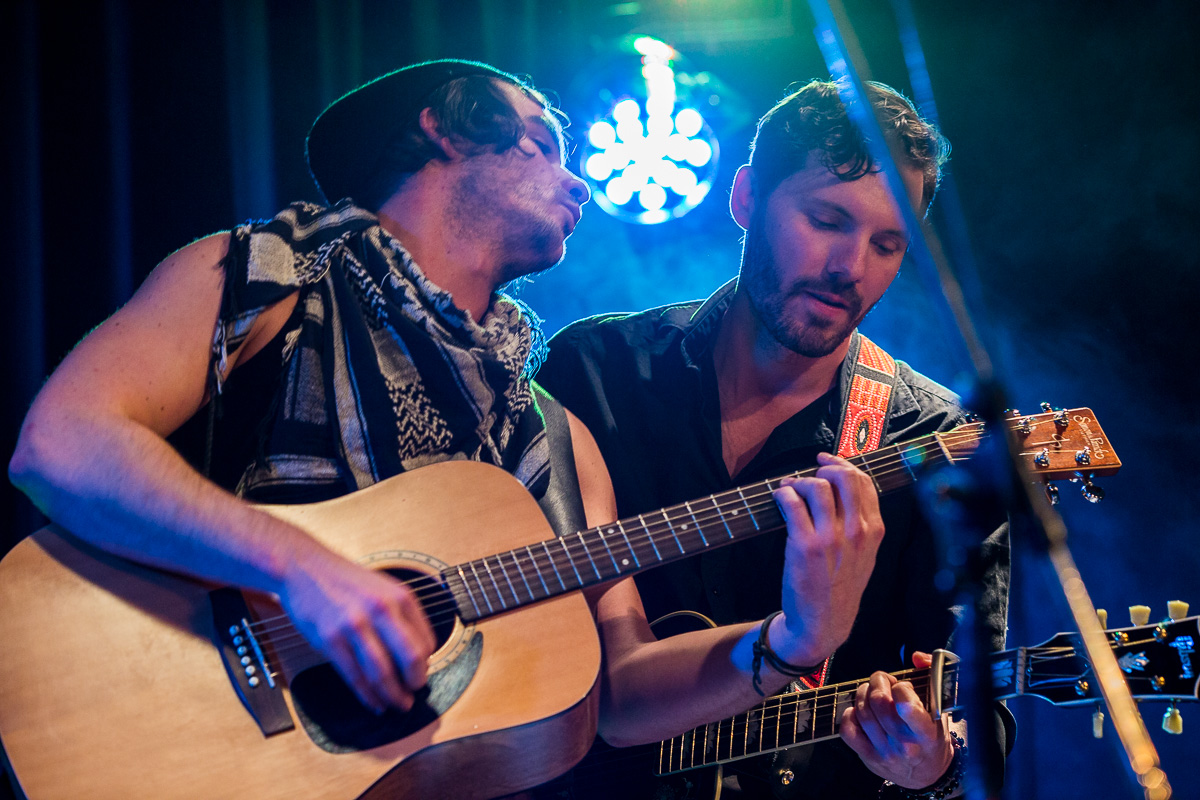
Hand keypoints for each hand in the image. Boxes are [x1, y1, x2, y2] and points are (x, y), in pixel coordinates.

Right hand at [279, 549, 436, 712]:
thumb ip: (402, 616)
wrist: (305, 568)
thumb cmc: (345, 581)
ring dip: (393, 696)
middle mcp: (381, 610)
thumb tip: (420, 653)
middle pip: (410, 659)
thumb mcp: (383, 588)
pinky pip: (355, 677)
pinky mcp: (331, 640)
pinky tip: (374, 702)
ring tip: (398, 704)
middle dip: (415, 684)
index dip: (426, 664)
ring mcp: (355, 625)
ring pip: (382, 673)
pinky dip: (368, 695)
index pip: (425, 641)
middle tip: (413, 695)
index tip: (421, 674)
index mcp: (400, 598)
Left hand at [769, 452, 884, 664]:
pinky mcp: (805, 545)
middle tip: (809, 475)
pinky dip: (782, 494)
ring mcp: (831, 538)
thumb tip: (842, 489)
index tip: (827, 462)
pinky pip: (792, 503)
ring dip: (798, 482)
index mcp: (873, 531)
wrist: (822, 625)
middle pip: (843, 477)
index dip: (843, 465)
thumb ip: (861, 524)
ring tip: (789, 489)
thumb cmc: (840, 589)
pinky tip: (779, 498)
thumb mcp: (865, 557)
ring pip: (816, 486)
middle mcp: (856, 531)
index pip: (863, 482)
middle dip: (823, 469)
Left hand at [840, 651, 955, 788]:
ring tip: (871, 691)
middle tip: (883, 681)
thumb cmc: (933, 736)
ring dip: (863, 693)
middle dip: (878, 681)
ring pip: (862, 712)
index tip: (903, 687)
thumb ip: (934, 675)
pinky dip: (850, 714)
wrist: (927, 775)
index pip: (905, 705)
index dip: (901, 687)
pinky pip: (848, 730)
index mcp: (926, 733)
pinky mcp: (868, 757)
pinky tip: (860, 710)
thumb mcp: (941, 709)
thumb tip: (917, 656)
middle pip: (878, 702)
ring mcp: (884, 752)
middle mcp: (904, 745)